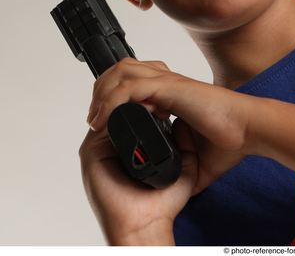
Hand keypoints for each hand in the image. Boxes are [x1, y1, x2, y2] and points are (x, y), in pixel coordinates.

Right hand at [79, 69, 197, 244]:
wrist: (146, 226)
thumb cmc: (160, 204)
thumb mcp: (180, 167)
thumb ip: (183, 144)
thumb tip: (184, 120)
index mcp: (130, 142)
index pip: (132, 107)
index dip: (146, 94)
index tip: (163, 88)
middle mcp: (113, 141)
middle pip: (116, 103)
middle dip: (134, 91)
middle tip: (156, 87)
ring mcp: (100, 145)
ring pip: (107, 107)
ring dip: (125, 98)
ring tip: (151, 96)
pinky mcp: (92, 151)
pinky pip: (100, 124)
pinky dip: (115, 111)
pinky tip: (139, 107)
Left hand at [87, 57, 254, 195]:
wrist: (249, 130)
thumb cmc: (230, 139)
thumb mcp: (196, 156)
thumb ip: (181, 159)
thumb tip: (173, 178)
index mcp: (171, 93)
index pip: (132, 80)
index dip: (113, 95)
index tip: (103, 122)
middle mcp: (166, 82)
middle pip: (121, 69)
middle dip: (101, 90)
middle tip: (94, 118)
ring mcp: (167, 82)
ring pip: (121, 72)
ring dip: (102, 93)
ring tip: (95, 119)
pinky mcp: (170, 88)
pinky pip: (130, 88)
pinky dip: (112, 103)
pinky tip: (104, 122)